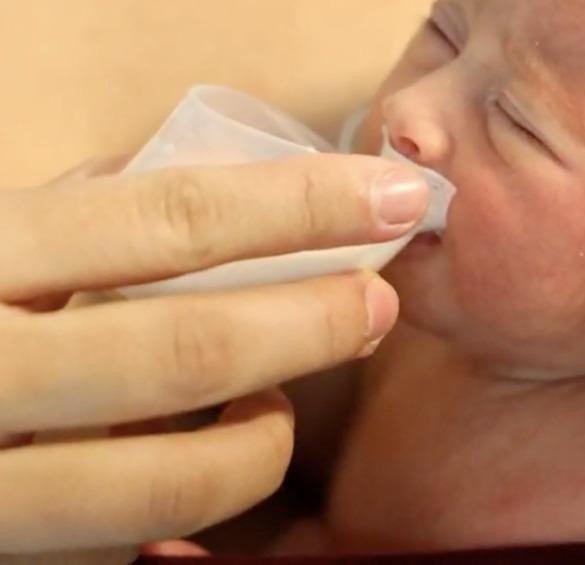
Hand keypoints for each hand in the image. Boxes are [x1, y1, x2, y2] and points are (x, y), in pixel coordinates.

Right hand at [0, 153, 426, 555]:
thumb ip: (71, 207)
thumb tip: (211, 175)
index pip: (167, 219)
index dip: (300, 206)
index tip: (394, 194)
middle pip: (181, 355)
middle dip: (307, 326)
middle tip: (378, 302)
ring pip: (158, 487)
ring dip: (258, 445)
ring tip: (284, 407)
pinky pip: (109, 548)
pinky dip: (180, 514)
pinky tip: (200, 473)